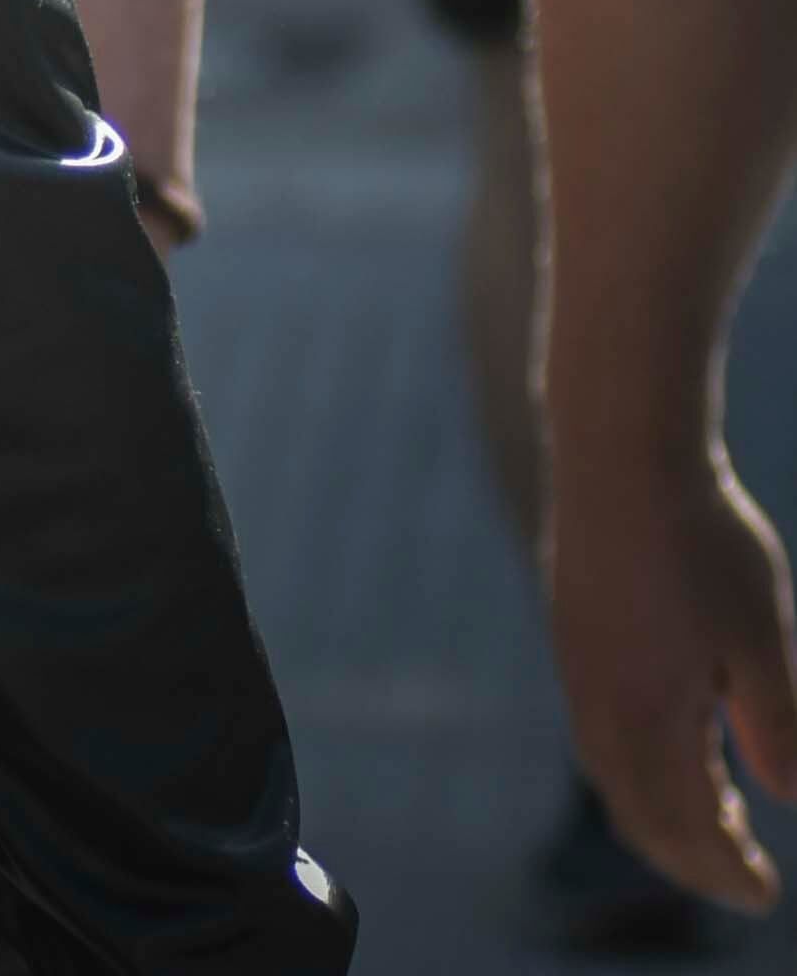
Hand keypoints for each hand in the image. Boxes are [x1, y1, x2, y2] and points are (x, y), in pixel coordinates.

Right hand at [551, 442, 796, 910]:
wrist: (619, 453)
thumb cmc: (701, 540)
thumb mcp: (763, 639)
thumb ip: (776, 725)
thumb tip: (789, 801)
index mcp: (646, 711)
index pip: (682, 824)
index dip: (723, 870)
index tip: (767, 897)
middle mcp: (599, 701)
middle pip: (636, 812)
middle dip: (688, 858)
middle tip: (743, 879)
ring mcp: (579, 668)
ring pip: (611, 774)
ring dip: (660, 816)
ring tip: (715, 826)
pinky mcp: (575, 638)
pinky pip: (599, 734)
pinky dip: (639, 770)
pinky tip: (678, 750)